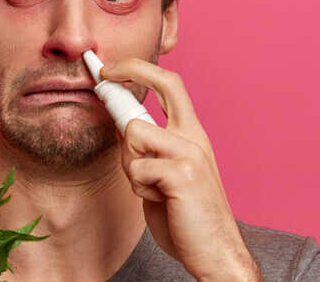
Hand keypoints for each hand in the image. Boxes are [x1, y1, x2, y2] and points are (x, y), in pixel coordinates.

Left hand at [100, 58, 261, 281]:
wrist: (215, 251)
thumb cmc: (187, 217)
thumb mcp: (165, 176)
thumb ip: (149, 151)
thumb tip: (121, 127)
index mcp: (193, 135)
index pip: (171, 86)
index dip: (138, 70)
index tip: (110, 68)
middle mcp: (195, 137)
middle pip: (166, 84)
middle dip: (131, 70)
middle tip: (104, 75)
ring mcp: (191, 153)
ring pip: (135, 133)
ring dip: (130, 165)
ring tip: (150, 189)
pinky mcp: (182, 174)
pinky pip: (137, 167)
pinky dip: (139, 187)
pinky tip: (159, 201)